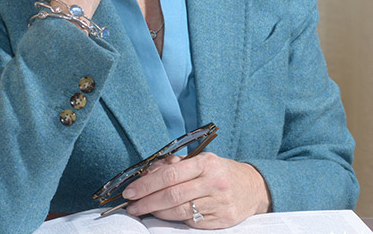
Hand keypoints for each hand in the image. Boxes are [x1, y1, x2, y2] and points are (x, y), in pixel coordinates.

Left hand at [122, 153, 270, 228]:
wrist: (251, 187)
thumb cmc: (219, 171)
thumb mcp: (201, 160)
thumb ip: (176, 164)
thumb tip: (148, 172)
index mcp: (206, 163)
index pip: (170, 174)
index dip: (148, 183)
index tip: (132, 190)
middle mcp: (213, 182)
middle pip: (172, 194)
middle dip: (147, 200)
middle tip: (132, 204)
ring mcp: (219, 203)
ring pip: (180, 211)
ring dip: (157, 211)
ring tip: (143, 209)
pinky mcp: (221, 220)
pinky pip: (191, 222)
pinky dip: (174, 219)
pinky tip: (165, 215)